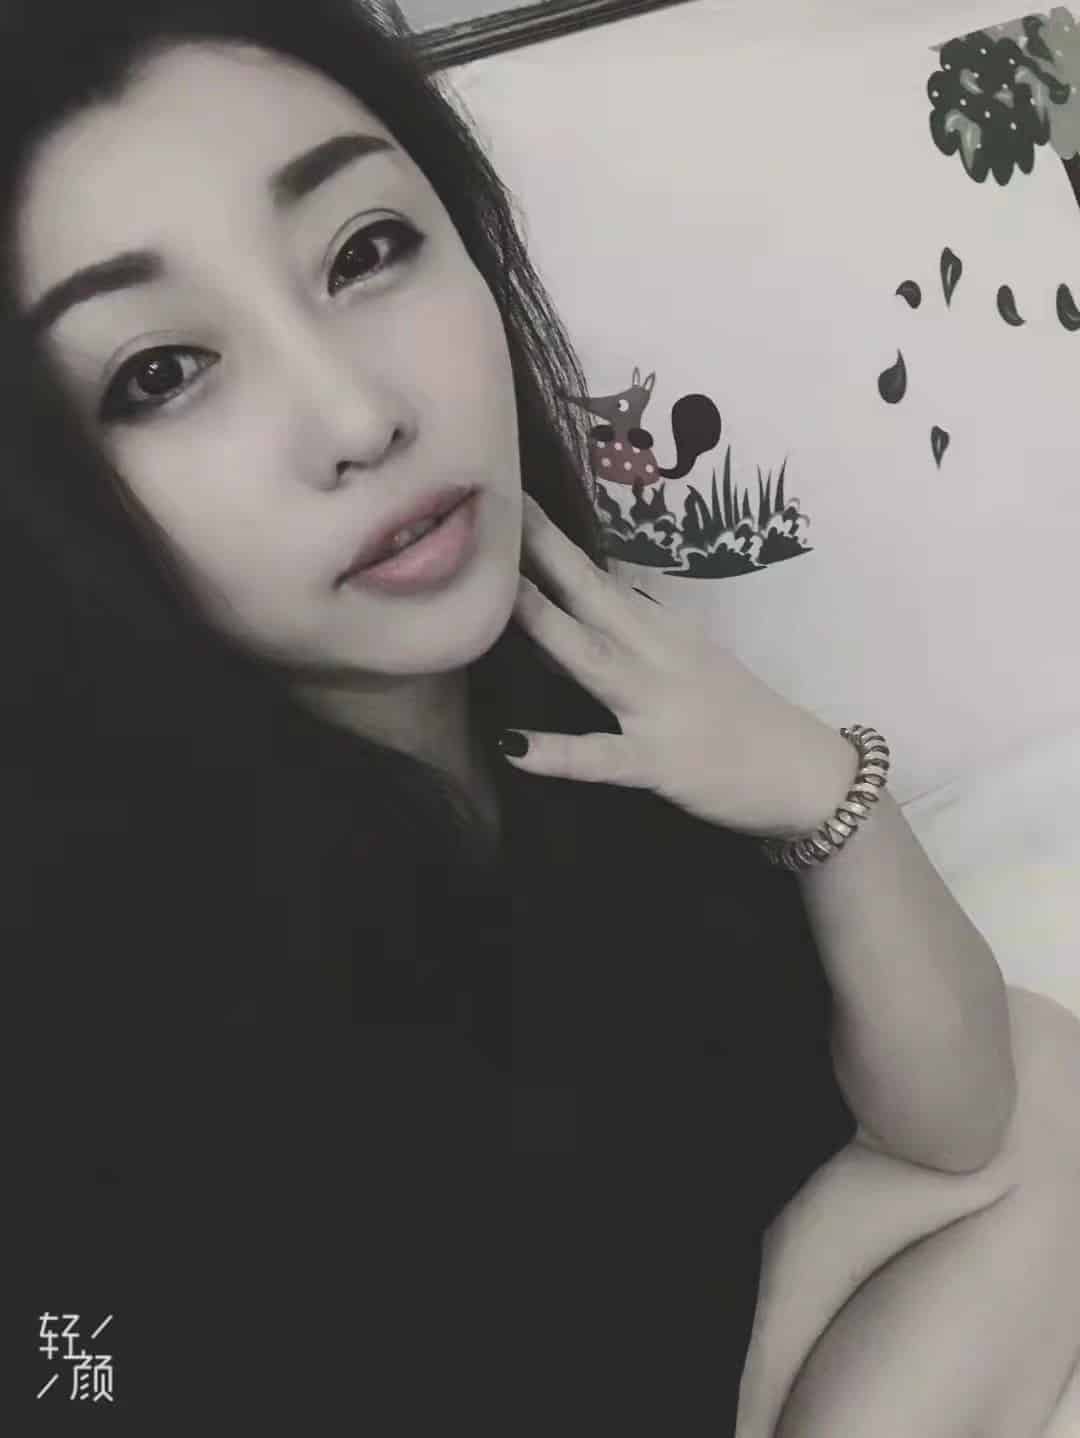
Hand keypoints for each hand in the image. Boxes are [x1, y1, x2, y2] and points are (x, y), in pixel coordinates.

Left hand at [503, 491, 858, 839]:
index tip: (510, 496)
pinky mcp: (657, 762)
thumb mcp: (686, 665)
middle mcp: (658, 654)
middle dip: (542, 553)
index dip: (552, 540)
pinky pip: (599, 758)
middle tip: (495, 509)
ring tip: (494, 598)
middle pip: (592, 595)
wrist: (808, 774)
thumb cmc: (742, 721)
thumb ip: (626, 642)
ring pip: (591, 658)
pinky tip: (512, 745)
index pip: (598, 577)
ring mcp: (657, 705)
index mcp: (663, 629)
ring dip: (544, 624)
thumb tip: (561, 617)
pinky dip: (556, 752)